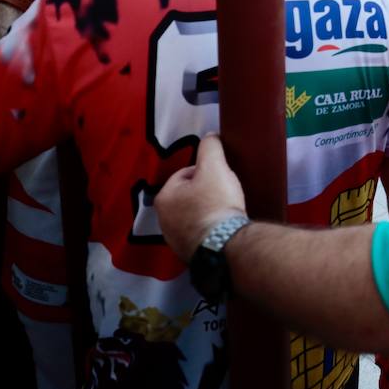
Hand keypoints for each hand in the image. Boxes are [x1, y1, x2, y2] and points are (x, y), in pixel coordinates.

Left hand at [156, 134, 247, 261]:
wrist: (225, 244)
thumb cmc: (216, 205)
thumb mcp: (215, 167)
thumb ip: (210, 147)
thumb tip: (210, 136)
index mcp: (164, 197)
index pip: (186, 173)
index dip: (207, 172)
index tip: (220, 178)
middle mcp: (163, 220)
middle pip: (189, 195)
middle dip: (205, 192)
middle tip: (223, 194)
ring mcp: (174, 238)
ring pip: (194, 214)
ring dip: (207, 211)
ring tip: (224, 211)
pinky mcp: (188, 252)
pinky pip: (199, 232)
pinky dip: (209, 228)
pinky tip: (222, 227)